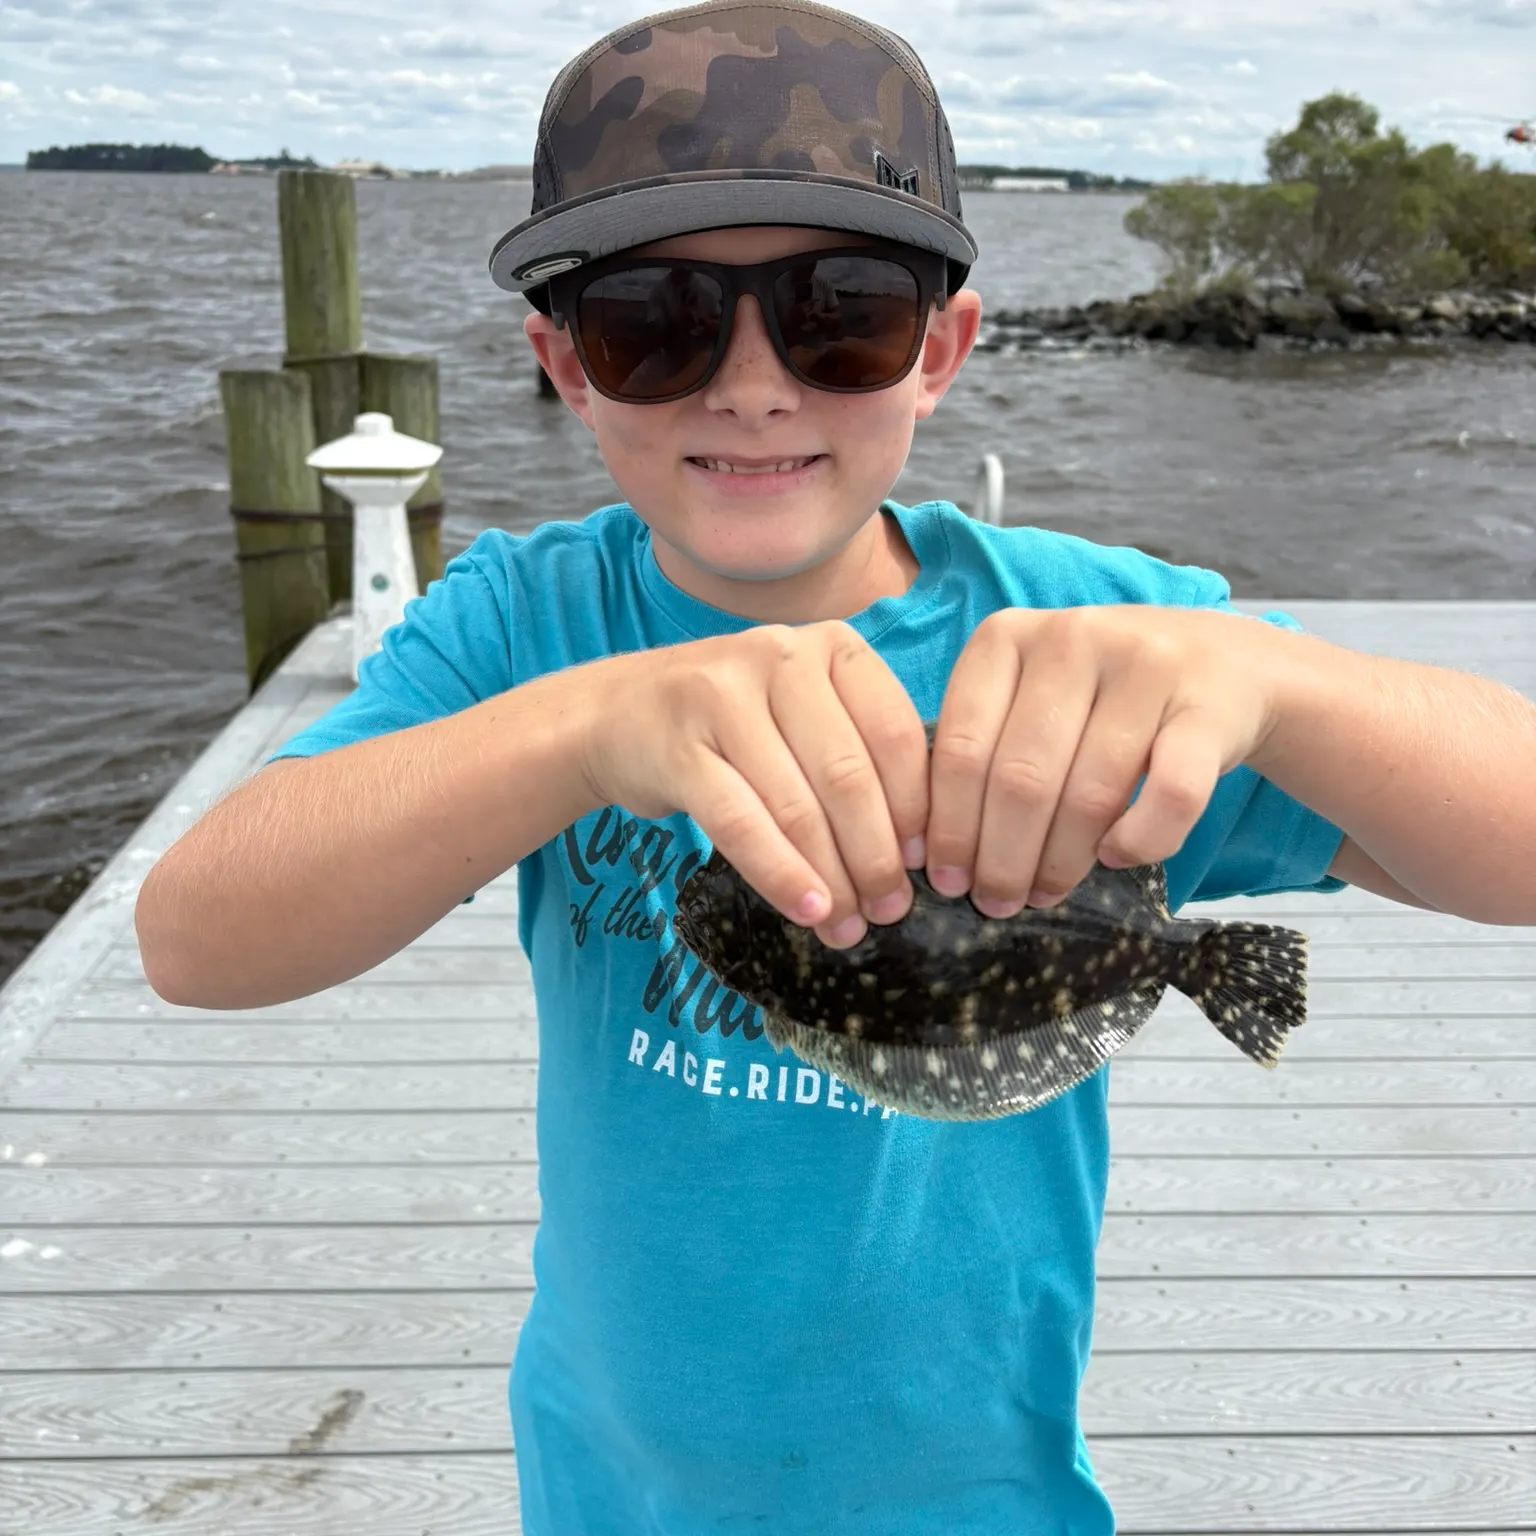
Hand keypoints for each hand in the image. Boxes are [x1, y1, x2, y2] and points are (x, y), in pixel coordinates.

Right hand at [579, 623, 928, 946]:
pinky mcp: (679, 745)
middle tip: (890, 910)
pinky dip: (780, 873)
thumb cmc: (732, 722)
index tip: (925, 865)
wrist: (614, 713)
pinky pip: (741, 822)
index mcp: (832, 647)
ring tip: (848, 926)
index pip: (895, 734)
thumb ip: (859, 752)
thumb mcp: (804, 710)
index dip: (917, 809)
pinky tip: (806, 909)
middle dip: (877, 856)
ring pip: (797, 804)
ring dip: (832, 878)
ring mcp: (723, 696)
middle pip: (849, 775)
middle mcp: (781, 657)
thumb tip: (920, 849)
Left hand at [926, 605, 1287, 915]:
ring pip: (1088, 794)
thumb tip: (934, 855)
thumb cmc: (1101, 698)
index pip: (960, 747)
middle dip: (1000, 858)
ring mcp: (1146, 666)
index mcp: (1007, 637)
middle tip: (996, 904)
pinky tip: (1117, 856)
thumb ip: (983, 751)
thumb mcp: (1030, 699)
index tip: (944, 879)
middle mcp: (1071, 638)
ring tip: (1044, 894)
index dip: (949, 825)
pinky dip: (1140, 841)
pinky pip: (1169, 797)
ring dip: (1061, 862)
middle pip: (1019, 778)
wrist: (1226, 664)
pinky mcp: (1209, 705)